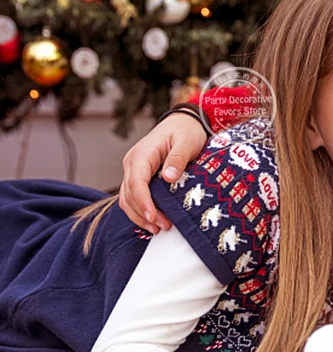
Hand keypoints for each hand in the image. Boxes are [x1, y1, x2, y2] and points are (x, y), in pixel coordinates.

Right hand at [119, 114, 206, 232]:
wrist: (182, 123)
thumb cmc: (186, 131)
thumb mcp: (187, 141)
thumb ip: (178, 158)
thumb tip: (169, 177)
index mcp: (142, 154)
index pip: (136, 182)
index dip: (143, 202)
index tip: (153, 217)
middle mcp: (132, 163)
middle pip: (128, 194)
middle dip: (143, 213)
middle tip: (163, 227)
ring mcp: (133, 170)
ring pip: (127, 198)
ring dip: (140, 215)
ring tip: (159, 228)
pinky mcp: (139, 176)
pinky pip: (133, 196)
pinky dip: (140, 210)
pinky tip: (154, 220)